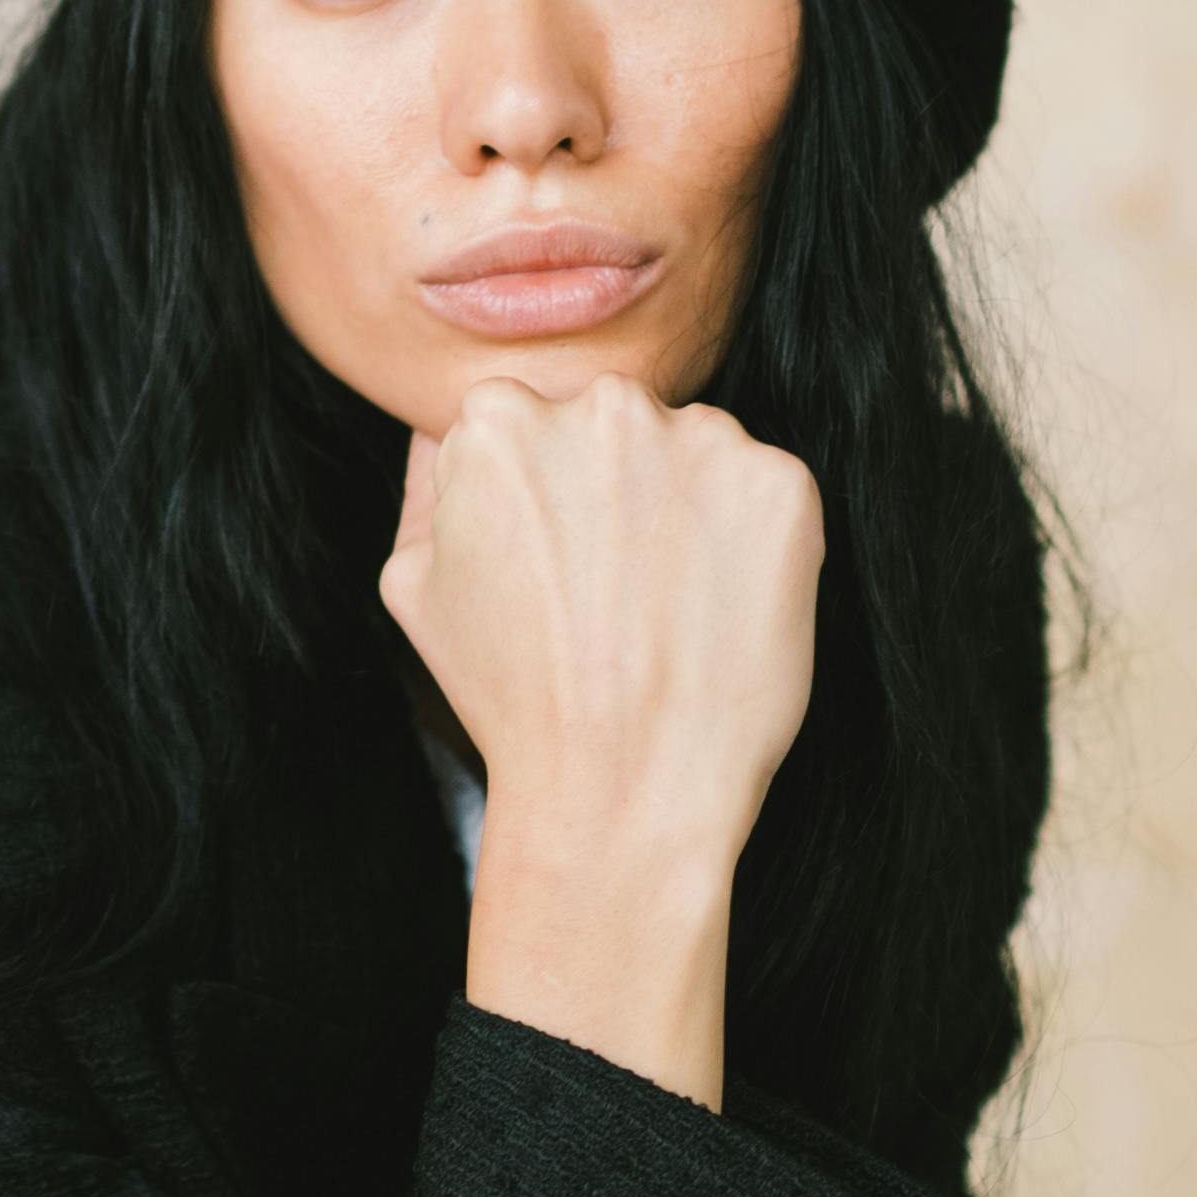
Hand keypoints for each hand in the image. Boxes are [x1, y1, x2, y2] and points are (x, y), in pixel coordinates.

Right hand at [383, 373, 820, 1101]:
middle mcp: (599, 407)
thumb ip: (430, 482)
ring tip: (669, 611)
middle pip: (615, 426)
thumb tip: (456, 431)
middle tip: (616, 593)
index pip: (532, 423)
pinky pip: (766, 494)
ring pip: (695, 454)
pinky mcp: (782, 485)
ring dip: (688, 511)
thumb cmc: (512, 697)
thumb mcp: (415, 584)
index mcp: (498, 419)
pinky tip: (719, 612)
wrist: (621, 789)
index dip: (547, 501)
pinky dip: (754, 545)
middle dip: (618, 491)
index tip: (559, 565)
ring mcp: (700, 439)